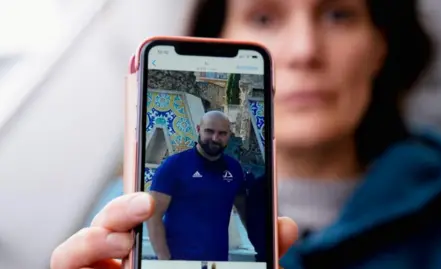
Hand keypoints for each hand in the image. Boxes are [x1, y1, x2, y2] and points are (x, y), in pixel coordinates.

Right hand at [50, 192, 297, 268]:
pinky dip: (80, 250)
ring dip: (102, 226)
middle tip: (148, 203)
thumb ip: (257, 255)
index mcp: (159, 251)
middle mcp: (126, 259)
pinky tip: (111, 252)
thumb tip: (285, 227)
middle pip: (115, 219)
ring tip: (125, 234)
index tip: (168, 170)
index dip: (154, 187)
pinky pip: (65, 262)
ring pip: (84, 238)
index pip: (150, 211)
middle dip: (126, 205)